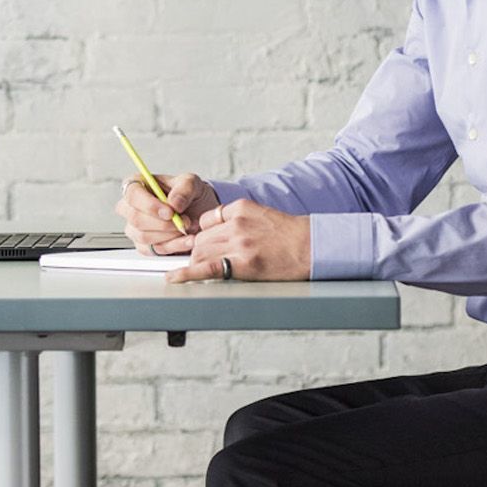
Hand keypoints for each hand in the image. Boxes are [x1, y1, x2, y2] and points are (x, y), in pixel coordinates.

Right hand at [114, 172, 219, 254]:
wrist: (200, 212)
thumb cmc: (189, 194)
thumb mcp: (192, 183)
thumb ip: (184, 188)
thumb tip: (173, 203)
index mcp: (136, 185)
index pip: (132, 194)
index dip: (150, 205)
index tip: (170, 212)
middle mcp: (131, 207)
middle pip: (136, 219)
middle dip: (164, 223)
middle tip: (185, 221)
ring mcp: (135, 228)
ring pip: (144, 237)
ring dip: (171, 235)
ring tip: (190, 227)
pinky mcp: (144, 246)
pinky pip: (154, 250)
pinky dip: (175, 246)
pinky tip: (188, 240)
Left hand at [161, 197, 311, 282]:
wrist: (312, 247)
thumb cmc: (291, 235)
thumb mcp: (262, 215)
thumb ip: (239, 220)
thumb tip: (218, 232)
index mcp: (239, 208)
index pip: (206, 222)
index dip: (204, 237)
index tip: (205, 245)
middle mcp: (235, 224)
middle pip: (200, 239)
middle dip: (198, 252)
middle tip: (205, 263)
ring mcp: (238, 243)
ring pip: (200, 253)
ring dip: (197, 264)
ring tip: (200, 272)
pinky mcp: (243, 264)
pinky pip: (206, 268)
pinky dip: (186, 274)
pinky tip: (174, 278)